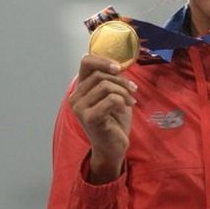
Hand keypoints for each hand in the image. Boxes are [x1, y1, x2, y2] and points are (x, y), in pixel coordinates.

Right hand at [69, 54, 136, 183]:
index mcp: (80, 89)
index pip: (86, 62)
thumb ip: (110, 80)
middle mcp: (75, 97)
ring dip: (124, 92)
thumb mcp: (113, 95)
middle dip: (121, 81)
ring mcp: (80, 108)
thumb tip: (118, 65)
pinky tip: (124, 110)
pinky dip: (122, 102)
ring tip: (130, 101)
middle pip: (100, 75)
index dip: (104, 61)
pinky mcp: (90, 118)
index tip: (119, 68)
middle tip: (133, 90)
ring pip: (106, 86)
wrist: (113, 147)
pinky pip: (111, 99)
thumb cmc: (114, 121)